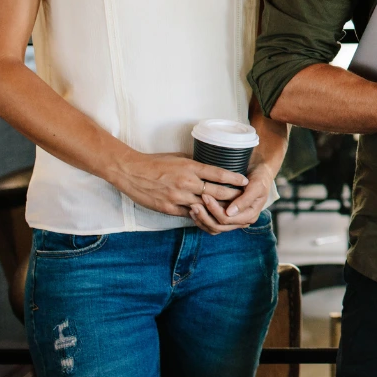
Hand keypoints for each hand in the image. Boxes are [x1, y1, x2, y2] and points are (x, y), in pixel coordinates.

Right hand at [109, 151, 248, 216]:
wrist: (131, 172)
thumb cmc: (155, 162)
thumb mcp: (178, 158)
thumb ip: (195, 165)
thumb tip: (211, 169)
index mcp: (190, 167)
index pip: (218, 173)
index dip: (234, 178)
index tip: (245, 181)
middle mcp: (186, 183)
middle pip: (216, 192)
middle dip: (232, 196)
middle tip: (245, 199)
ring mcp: (178, 197)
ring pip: (205, 206)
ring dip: (219, 209)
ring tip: (232, 211)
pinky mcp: (169, 209)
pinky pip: (190, 215)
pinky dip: (202, 216)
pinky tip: (211, 218)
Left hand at [191, 161, 275, 233]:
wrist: (260, 172)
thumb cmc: (259, 178)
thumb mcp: (256, 186)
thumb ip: (245, 200)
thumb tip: (230, 212)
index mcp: (249, 216)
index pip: (227, 219)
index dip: (214, 210)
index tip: (205, 196)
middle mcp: (241, 221)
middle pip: (219, 226)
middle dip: (205, 216)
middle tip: (194, 203)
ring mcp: (233, 221)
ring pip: (213, 228)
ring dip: (201, 219)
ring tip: (192, 208)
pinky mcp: (226, 217)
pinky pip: (212, 224)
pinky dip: (202, 220)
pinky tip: (193, 211)